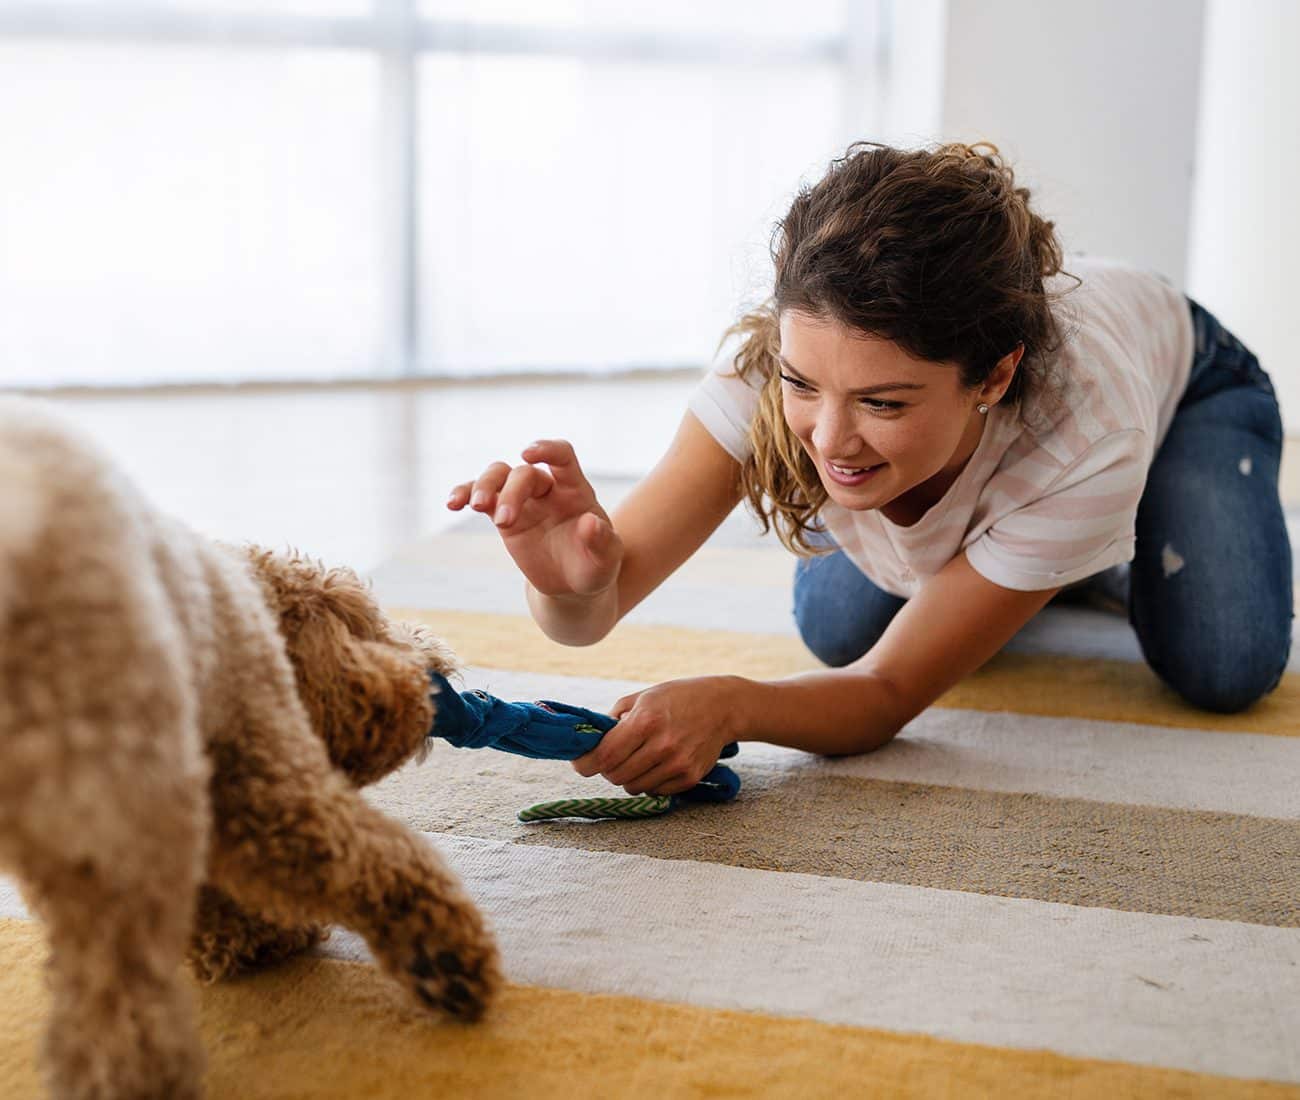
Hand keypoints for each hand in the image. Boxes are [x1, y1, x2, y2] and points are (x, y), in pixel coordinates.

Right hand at [447, 439, 623, 598]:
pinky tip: (452, 503)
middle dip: (511, 493)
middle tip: (503, 522)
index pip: (562, 457)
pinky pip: (481, 497)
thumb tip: (590, 523)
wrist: (573, 586)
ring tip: (476, 506)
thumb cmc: (595, 567)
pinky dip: (465, 494)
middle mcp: (547, 489)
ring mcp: (523, 500)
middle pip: (523, 474)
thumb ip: (602, 542)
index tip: (528, 454)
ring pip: (498, 476)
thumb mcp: (607, 561)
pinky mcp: (502, 515)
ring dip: (484, 486)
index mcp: (575, 491)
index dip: (547, 450)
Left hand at [572, 676, 744, 795]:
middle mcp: (662, 746)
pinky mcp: (689, 778)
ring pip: (633, 787)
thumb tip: (589, 743)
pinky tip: (658, 763)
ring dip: (628, 776)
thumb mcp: (642, 697)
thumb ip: (613, 720)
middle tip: (614, 755)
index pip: (604, 756)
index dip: (585, 763)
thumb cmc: (677, 698)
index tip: (580, 763)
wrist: (722, 706)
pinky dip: (649, 781)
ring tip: (639, 757)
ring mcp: (678, 764)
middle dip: (608, 768)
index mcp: (646, 721)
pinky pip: (655, 791)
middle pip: (615, 776)